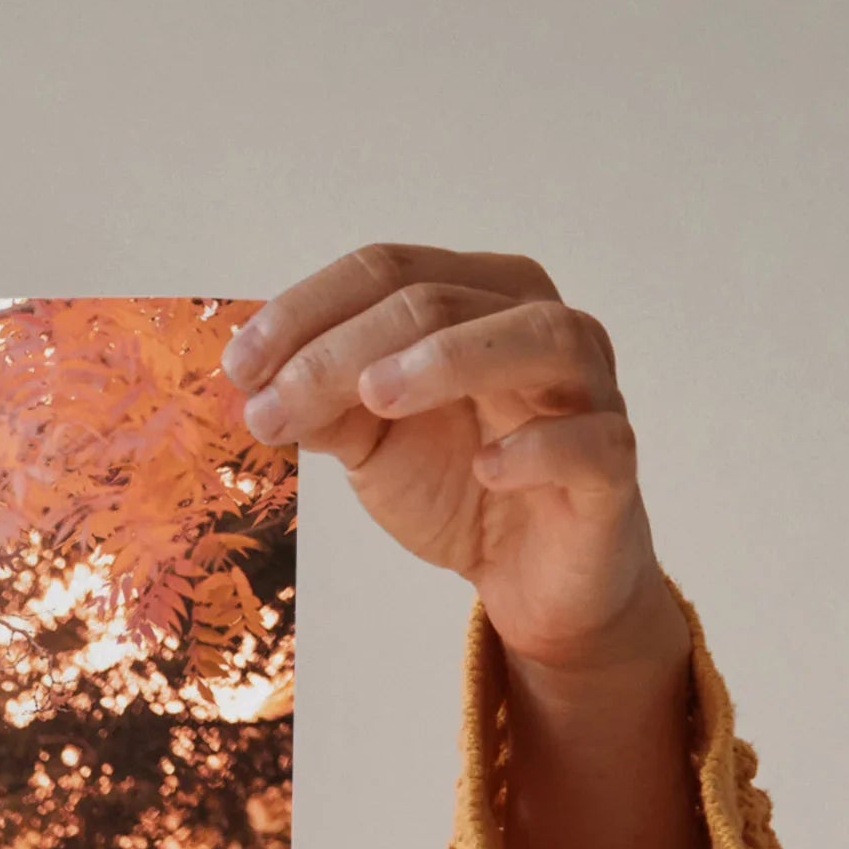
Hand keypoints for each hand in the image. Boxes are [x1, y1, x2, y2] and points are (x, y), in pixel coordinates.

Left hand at [227, 245, 711, 848]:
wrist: (531, 577)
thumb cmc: (460, 485)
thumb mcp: (373, 442)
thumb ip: (326, 404)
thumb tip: (258, 382)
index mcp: (479, 299)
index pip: (390, 270)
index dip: (307, 310)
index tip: (237, 367)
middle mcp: (539, 325)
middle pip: (442, 300)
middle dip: (344, 349)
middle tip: (272, 404)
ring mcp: (588, 390)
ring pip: (537, 338)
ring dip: (450, 359)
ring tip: (375, 396)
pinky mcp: (612, 466)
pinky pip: (591, 441)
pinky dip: (538, 447)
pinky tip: (487, 466)